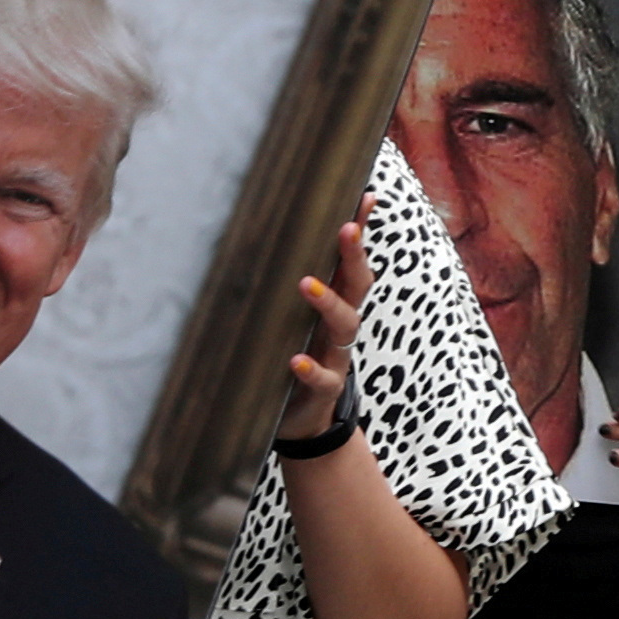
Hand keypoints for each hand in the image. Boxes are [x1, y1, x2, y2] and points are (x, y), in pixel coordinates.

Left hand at [279, 212, 372, 447]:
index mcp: (334, 305)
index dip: (361, 230)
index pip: (352, 261)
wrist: (302, 422)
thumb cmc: (290, 360)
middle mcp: (340, 326)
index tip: (365, 197)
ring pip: (345, 324)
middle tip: (345, 228)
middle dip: (354, 255)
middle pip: (358, 284)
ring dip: (329, 302)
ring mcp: (336, 355)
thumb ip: (283, 292)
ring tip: (305, 285)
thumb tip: (253, 247)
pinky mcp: (325, 389)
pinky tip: (296, 360)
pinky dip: (312, 368)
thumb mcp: (289, 322)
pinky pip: (324, 377)